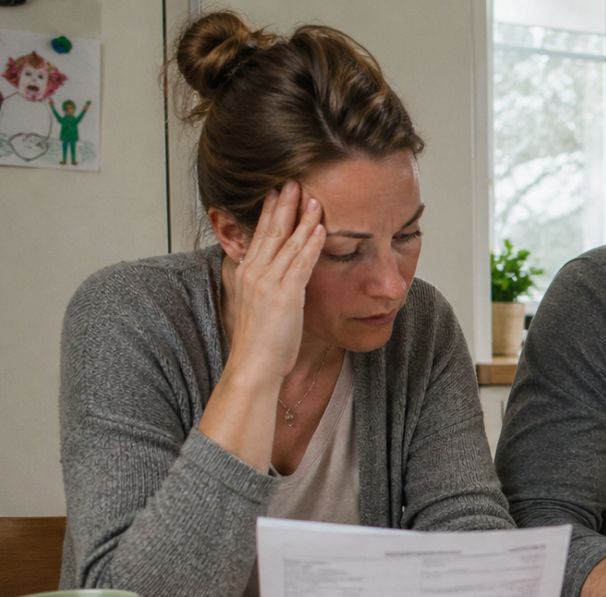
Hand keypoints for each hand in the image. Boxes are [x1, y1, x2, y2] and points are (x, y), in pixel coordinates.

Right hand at [222, 182, 324, 382]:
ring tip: (312, 197)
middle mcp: (253, 273)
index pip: (259, 235)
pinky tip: (319, 229)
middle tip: (292, 181)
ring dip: (301, 218)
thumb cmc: (260, 342)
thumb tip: (276, 276)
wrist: (253, 366)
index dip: (269, 212)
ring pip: (287, 243)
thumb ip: (265, 286)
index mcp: (246, 274)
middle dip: (282, 205)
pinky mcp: (284, 295)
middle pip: (270, 231)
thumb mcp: (258, 306)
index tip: (277, 191)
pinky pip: (300, 264)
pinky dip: (310, 244)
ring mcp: (268, 283)